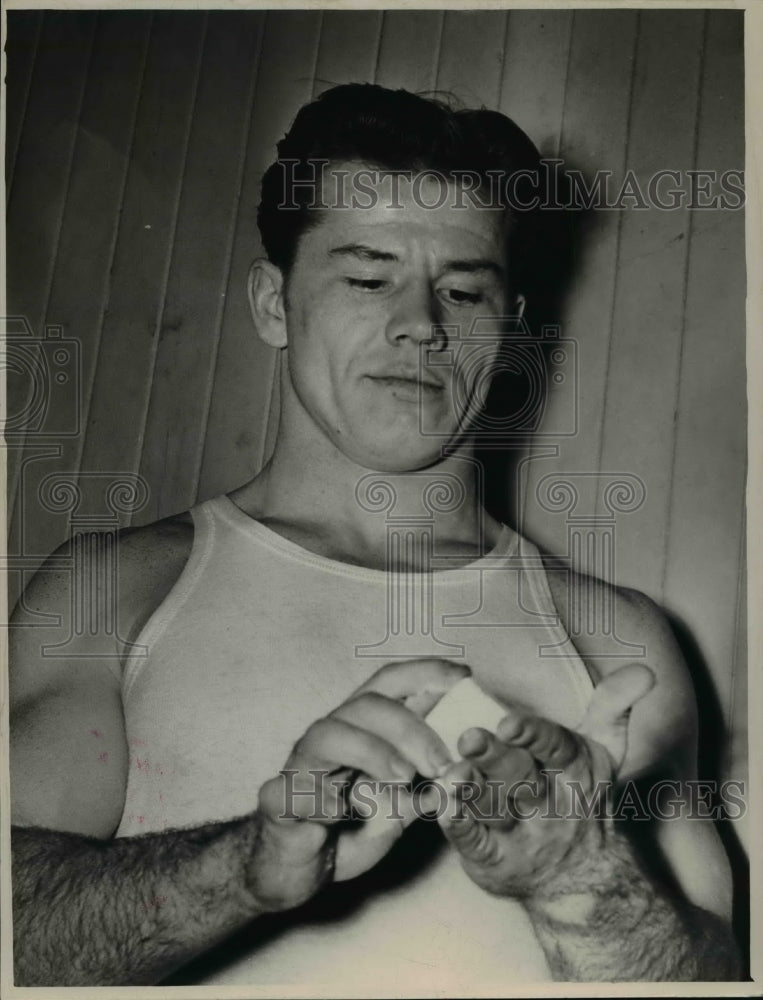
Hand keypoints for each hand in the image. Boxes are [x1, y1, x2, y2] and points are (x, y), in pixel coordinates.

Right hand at [251, 658, 468, 910]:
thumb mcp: (402, 806)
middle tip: (441, 763)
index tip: (464, 677)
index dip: (426, 672)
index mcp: (363, 728)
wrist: (297, 866)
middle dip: (410, 727)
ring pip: (328, 733)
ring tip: (403, 779)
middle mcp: (332, 735)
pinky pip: (292, 790)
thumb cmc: (350, 826)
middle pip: (366, 704)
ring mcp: (301, 765)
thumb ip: (428, 787)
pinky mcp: (277, 800)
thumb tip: (464, 773)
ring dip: (371, 751)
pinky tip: (341, 812)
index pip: (391, 683)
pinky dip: (318, 798)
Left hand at [430, 663, 654, 897]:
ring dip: (471, 793)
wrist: (582, 879)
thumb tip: (644, 671)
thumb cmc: (580, 794)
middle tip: (468, 737)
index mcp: (574, 770)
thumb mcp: (605, 751)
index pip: (555, 748)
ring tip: (450, 773)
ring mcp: (522, 835)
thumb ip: (613, 706)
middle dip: (495, 758)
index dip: (533, 734)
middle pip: (520, 778)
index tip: (508, 721)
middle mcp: (550, 804)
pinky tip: (440, 806)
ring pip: (495, 810)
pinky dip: (459, 826)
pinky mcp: (494, 860)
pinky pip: (475, 843)